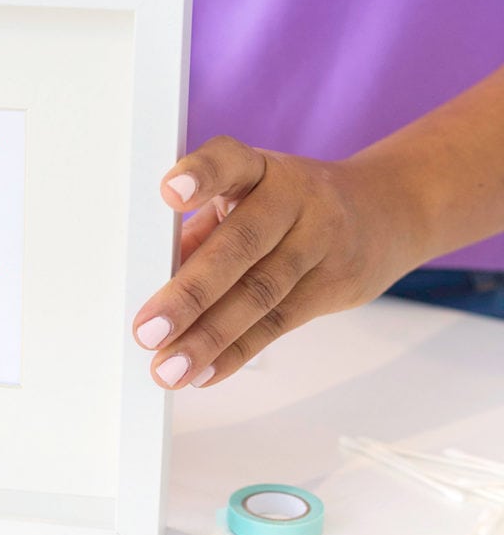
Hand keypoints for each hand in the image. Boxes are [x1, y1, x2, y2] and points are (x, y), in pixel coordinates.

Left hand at [132, 135, 423, 387]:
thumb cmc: (289, 208)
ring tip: (170, 368)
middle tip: (148, 331)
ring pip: (260, 293)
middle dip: (191, 293)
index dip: (202, 175)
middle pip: (240, 245)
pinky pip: (279, 323)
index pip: (230, 161)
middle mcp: (293, 198)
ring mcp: (319, 241)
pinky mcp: (334, 285)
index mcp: (259, 169)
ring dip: (209, 337)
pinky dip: (237, 351)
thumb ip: (202, 235)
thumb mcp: (249, 201)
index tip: (168, 194)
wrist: (385, 213)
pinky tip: (205, 373)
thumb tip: (151, 284)